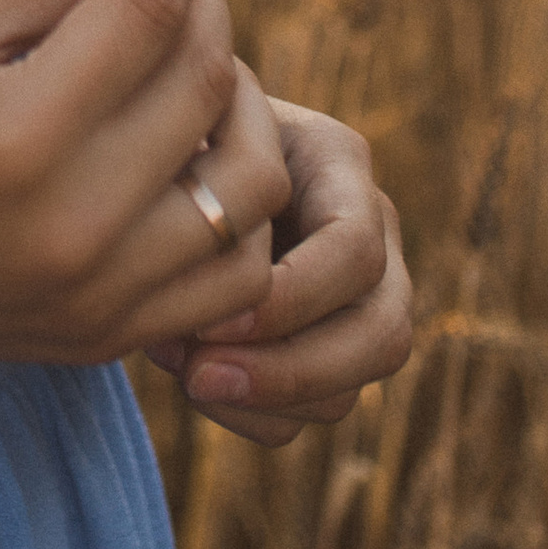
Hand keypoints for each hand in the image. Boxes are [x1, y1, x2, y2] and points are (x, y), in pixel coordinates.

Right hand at [0, 0, 292, 380]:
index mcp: (21, 132)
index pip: (145, 9)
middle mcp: (77, 222)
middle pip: (205, 83)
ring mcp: (104, 293)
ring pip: (251, 182)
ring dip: (244, 103)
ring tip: (197, 65)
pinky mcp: (112, 335)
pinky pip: (237, 272)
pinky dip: (242, 207)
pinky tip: (196, 157)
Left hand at [140, 96, 412, 448]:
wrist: (165, 160)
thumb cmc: (165, 134)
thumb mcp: (180, 134)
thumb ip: (198, 185)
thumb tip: (197, 275)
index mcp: (336, 160)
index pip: (354, 249)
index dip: (292, 297)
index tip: (209, 321)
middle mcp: (371, 230)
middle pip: (382, 333)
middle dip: (292, 370)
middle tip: (198, 377)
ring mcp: (360, 299)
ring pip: (351, 388)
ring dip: (263, 397)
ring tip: (181, 370)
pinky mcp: (330, 353)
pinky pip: (311, 412)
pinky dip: (251, 414)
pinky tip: (189, 377)